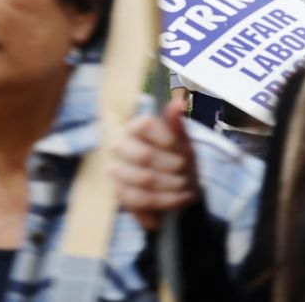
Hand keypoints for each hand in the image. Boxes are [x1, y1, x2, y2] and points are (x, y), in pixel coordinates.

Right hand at [110, 92, 198, 230]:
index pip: (146, 125)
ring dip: (173, 185)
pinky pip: (142, 199)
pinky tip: (179, 198)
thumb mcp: (183, 142)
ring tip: (186, 186)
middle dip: (173, 166)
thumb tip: (178, 103)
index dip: (168, 139)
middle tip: (186, 170)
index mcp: (135, 127)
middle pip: (145, 155)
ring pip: (145, 179)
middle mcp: (121, 146)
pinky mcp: (120, 193)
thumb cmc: (178, 160)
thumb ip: (177, 124)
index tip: (185, 150)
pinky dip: (167, 200)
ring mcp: (117, 170)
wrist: (177, 191)